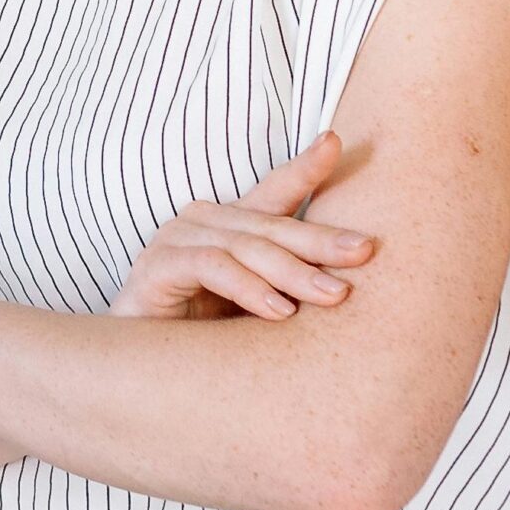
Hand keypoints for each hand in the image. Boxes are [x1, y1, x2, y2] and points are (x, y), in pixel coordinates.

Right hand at [110, 133, 374, 320]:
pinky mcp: (157, 266)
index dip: (303, 168)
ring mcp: (175, 240)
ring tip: (334, 295)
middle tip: (365, 250)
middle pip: (270, 225)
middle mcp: (203, 223)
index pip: (273, 192)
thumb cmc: (208, 336)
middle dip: (321, 238)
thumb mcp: (262, 305)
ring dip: (292, 271)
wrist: (144, 366)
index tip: (335, 142)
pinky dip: (247, 285)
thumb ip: (293, 289)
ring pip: (245, 245)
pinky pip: (210, 266)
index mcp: (231, 226)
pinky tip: (278, 311)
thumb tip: (353, 287)